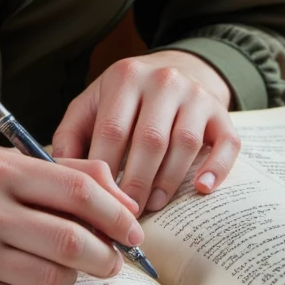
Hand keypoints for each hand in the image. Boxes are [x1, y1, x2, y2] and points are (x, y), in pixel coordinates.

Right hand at [0, 149, 145, 284]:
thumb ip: (56, 172)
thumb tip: (118, 195)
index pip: (78, 191)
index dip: (117, 213)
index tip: (133, 228)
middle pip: (73, 241)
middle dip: (108, 255)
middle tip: (115, 259)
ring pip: (55, 277)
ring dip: (75, 277)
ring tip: (72, 267)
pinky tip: (30, 276)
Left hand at [51, 50, 241, 213]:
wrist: (174, 70)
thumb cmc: (124, 100)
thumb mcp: (92, 104)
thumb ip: (71, 135)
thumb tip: (57, 172)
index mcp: (125, 77)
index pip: (112, 130)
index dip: (104, 171)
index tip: (97, 203)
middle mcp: (163, 81)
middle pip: (150, 140)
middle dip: (136, 183)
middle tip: (126, 215)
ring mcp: (196, 96)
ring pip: (185, 144)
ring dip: (168, 181)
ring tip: (155, 205)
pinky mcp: (222, 113)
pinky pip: (227, 143)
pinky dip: (217, 168)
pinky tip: (203, 190)